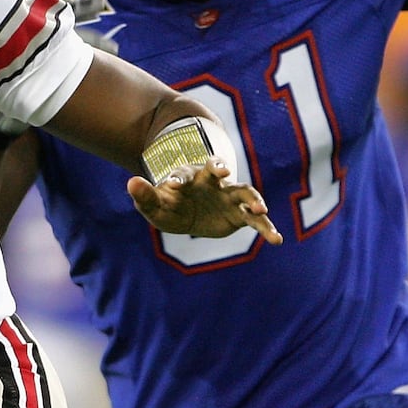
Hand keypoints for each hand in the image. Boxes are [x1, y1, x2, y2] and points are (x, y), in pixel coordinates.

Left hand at [127, 158, 282, 243]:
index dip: (178, 178)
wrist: (189, 213)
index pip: (183, 173)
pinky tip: (277, 239)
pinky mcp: (239, 213)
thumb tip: (131, 182)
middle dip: (220, 168)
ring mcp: (227, 196)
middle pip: (218, 169)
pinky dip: (266, 228)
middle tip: (223, 171)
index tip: (173, 185)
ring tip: (261, 209)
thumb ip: (144, 196)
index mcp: (188, 177)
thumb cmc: (170, 204)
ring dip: (252, 198)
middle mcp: (211, 182)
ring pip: (244, 191)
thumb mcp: (155, 205)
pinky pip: (255, 219)